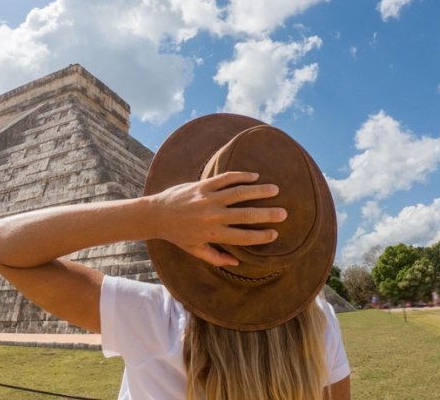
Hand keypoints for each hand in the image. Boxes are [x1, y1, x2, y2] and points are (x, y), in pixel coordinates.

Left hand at [148, 171, 286, 266]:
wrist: (156, 214)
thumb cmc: (177, 234)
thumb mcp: (195, 250)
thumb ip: (216, 258)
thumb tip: (237, 263)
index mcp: (213, 234)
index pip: (244, 237)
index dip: (262, 236)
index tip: (275, 233)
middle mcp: (213, 216)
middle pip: (247, 215)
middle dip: (268, 214)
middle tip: (284, 212)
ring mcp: (208, 199)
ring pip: (239, 193)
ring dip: (259, 191)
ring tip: (274, 189)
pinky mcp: (202, 185)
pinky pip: (225, 178)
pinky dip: (241, 176)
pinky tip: (254, 176)